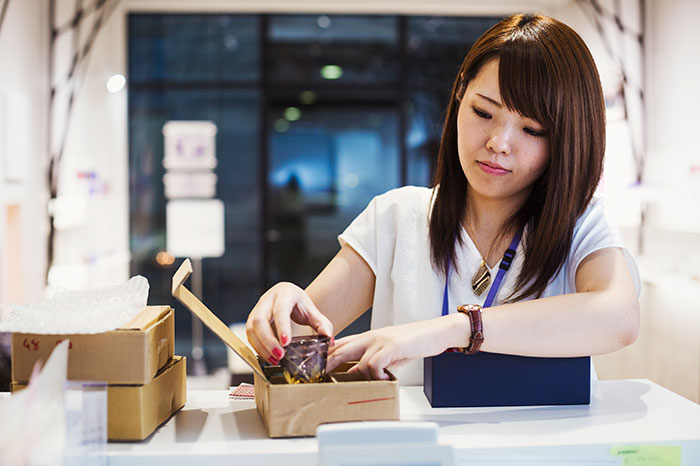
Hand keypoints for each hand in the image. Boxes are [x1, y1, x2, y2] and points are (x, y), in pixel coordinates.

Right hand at [246, 282, 333, 364]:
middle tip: (280, 356)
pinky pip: (249, 334)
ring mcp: (257, 309)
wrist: (288, 297)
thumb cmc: (299, 304)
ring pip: (251, 328)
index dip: (281, 327)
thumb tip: (328, 339)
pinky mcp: (252, 319)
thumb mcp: (313, 311)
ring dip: (261, 346)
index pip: (280, 310)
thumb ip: (322, 324)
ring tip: (275, 360)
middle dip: (268, 341)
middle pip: (260, 320)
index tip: (286, 343)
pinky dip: (257, 347)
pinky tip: (268, 357)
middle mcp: (268, 300)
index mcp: (285, 294)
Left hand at [327, 315, 462, 379]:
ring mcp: (380, 341)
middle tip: (320, 376)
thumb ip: (371, 360)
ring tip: (373, 381)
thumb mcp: (388, 352)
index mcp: (368, 337)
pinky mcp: (391, 347)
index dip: (327, 354)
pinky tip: (385, 378)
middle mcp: (371, 337)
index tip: (318, 366)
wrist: (434, 332)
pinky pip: (373, 364)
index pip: (341, 343)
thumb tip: (355, 373)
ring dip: (361, 376)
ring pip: (357, 361)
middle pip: (341, 349)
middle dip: (328, 364)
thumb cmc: (413, 342)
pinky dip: (376, 375)